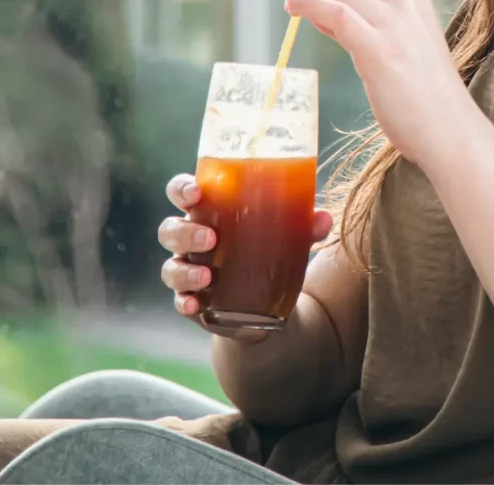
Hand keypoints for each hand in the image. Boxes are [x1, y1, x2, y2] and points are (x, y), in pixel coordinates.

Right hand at [158, 173, 332, 341]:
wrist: (266, 303)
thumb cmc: (270, 250)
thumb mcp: (288, 236)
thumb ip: (304, 225)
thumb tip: (323, 218)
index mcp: (210, 212)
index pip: (182, 192)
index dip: (181, 189)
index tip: (196, 192)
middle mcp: (191, 239)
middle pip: (170, 229)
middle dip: (185, 231)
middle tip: (212, 237)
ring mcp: (188, 270)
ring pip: (170, 267)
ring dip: (184, 270)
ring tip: (206, 276)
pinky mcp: (192, 301)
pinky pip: (178, 301)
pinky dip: (184, 301)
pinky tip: (195, 304)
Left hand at [284, 0, 478, 166]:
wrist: (448, 128)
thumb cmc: (424, 92)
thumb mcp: (402, 42)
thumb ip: (365, 22)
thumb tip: (321, 11)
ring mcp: (392, 21)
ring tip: (289, 4)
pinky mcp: (377, 48)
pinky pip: (334, 12)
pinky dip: (306, 4)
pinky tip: (294, 11)